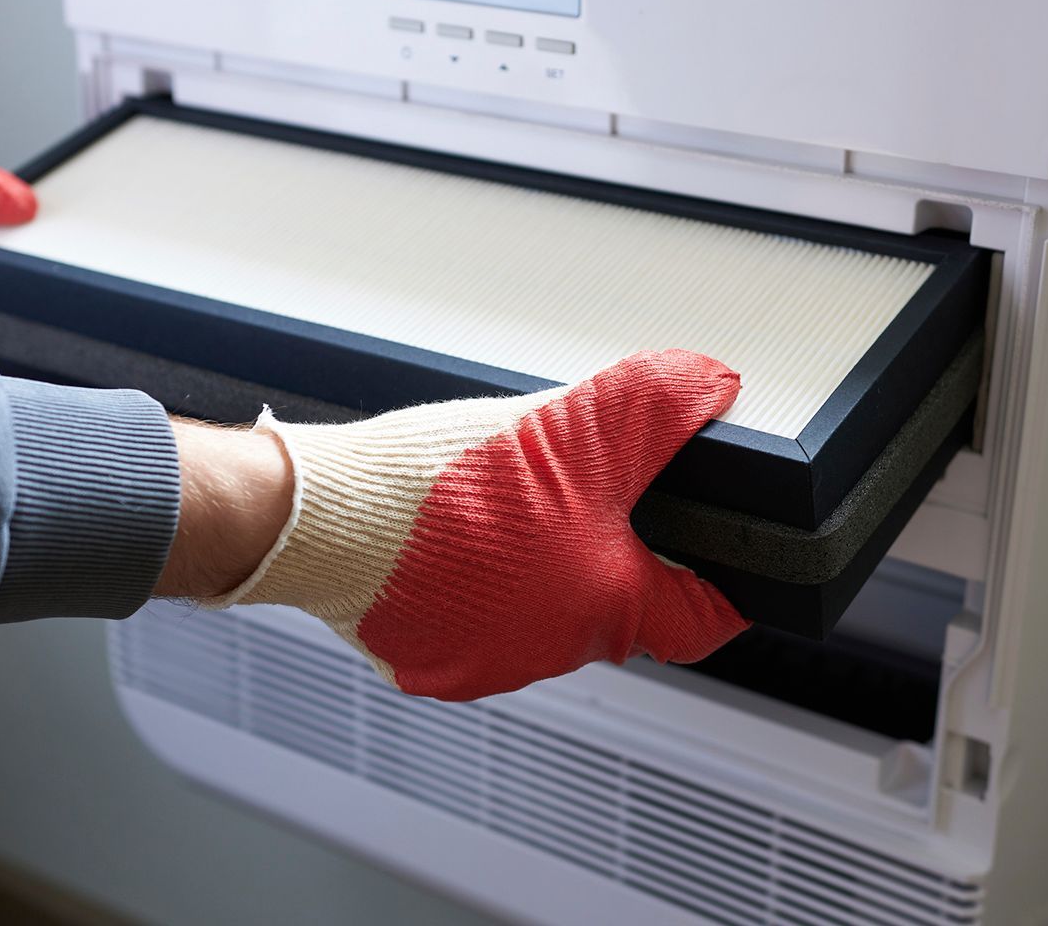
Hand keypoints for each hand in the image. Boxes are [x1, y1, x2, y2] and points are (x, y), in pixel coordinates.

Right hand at [204, 349, 750, 701]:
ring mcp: (486, 660)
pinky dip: (477, 585)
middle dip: (607, 550)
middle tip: (576, 493)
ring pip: (544, 610)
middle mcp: (552, 647)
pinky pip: (476, 621)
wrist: (319, 514)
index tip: (728, 571)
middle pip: (615, 604)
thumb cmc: (439, 485)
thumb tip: (710, 386)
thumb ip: (652, 408)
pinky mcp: (429, 659)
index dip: (722, 587)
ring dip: (538, 565)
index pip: (702, 617)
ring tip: (501, 508)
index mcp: (605, 604)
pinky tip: (453, 539)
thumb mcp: (568, 426)